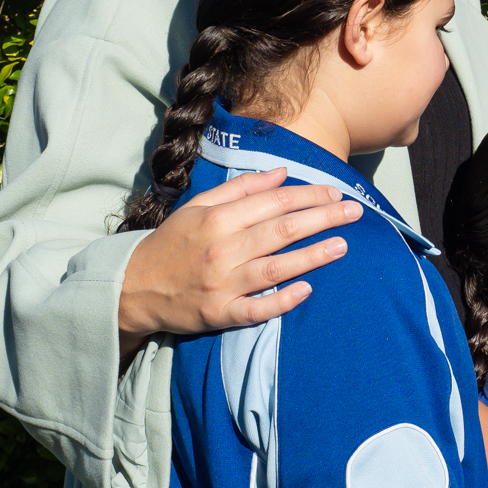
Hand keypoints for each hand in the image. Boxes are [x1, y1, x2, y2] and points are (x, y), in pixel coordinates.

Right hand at [117, 168, 361, 357]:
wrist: (132, 287)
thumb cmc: (172, 243)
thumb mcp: (198, 206)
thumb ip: (241, 188)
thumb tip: (282, 173)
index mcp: (217, 219)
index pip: (274, 202)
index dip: (308, 195)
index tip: (335, 191)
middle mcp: (222, 249)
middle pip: (282, 230)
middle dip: (323, 218)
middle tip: (355, 211)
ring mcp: (222, 284)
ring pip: (276, 268)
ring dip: (313, 256)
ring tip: (343, 245)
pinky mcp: (220, 314)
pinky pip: (257, 309)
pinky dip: (283, 300)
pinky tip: (308, 289)